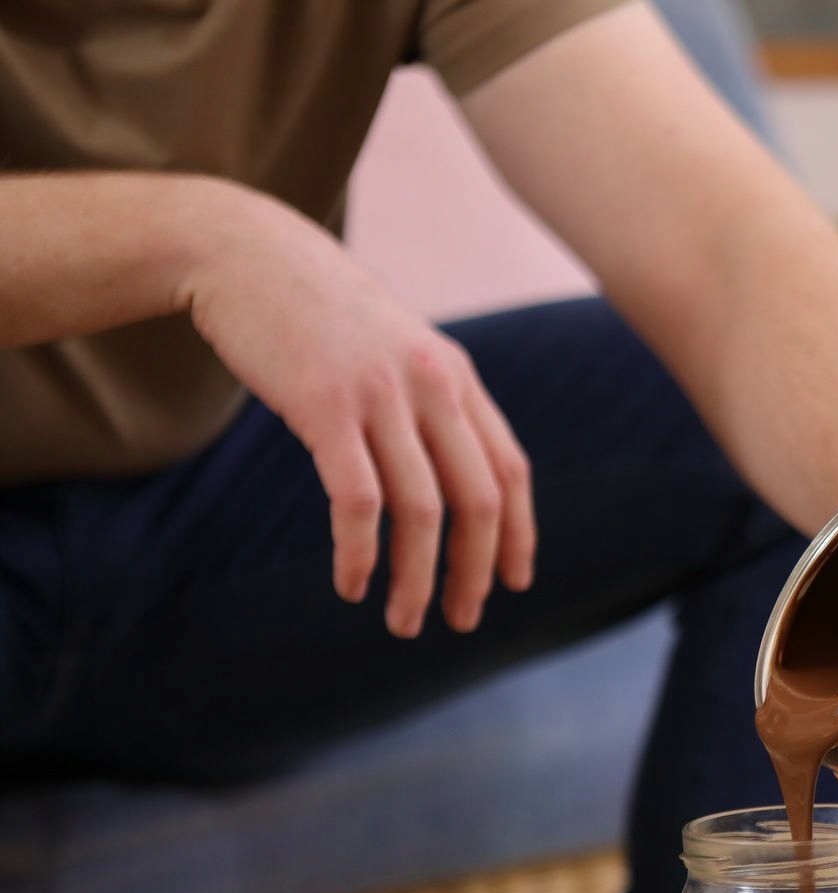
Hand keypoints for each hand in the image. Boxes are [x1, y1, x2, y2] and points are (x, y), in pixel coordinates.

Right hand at [178, 184, 534, 637]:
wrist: (242, 251)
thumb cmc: (314, 311)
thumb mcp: (392, 349)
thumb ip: (425, 400)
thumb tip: (445, 473)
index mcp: (456, 375)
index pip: (510, 468)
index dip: (519, 533)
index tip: (513, 582)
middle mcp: (433, 384)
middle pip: (480, 500)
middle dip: (476, 571)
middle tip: (462, 620)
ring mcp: (381, 394)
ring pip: (423, 511)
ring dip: (416, 579)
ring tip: (402, 621)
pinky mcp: (325, 407)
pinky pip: (359, 501)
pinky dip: (361, 553)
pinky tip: (352, 584)